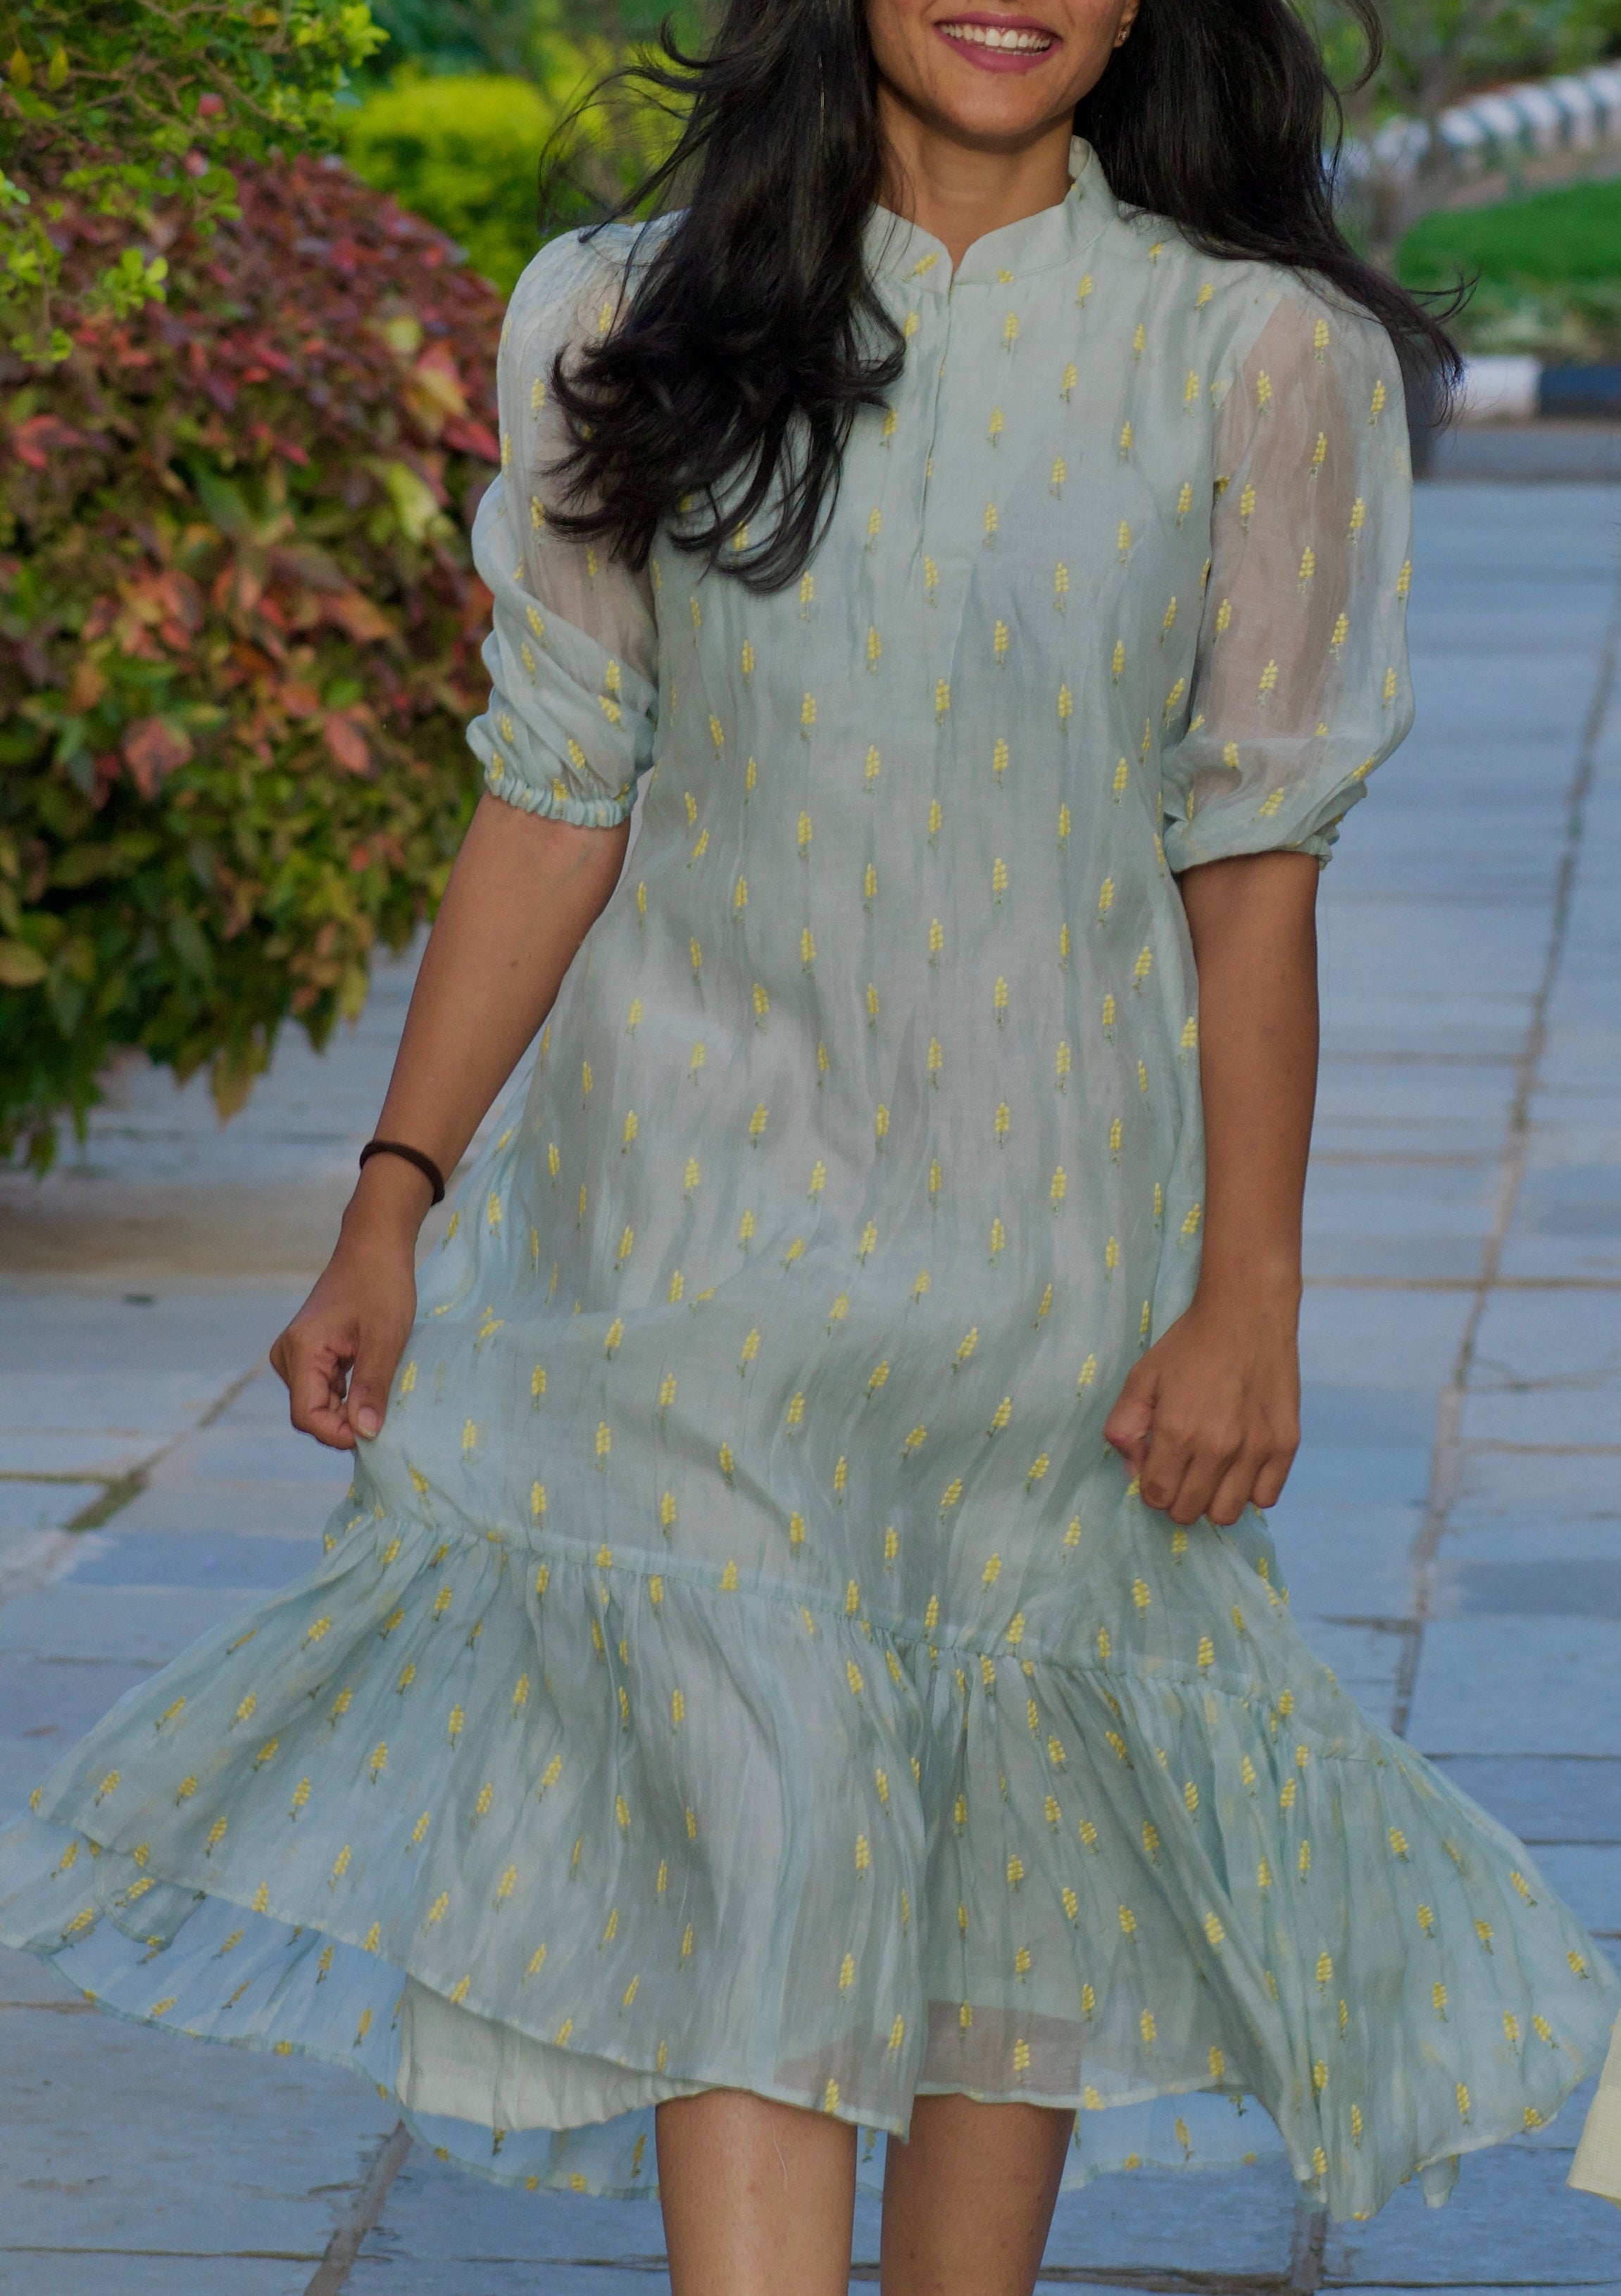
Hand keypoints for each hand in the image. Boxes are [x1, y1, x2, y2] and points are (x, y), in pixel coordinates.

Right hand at [270, 1162, 424, 1449]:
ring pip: (318, 1404)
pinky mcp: (308, 1354)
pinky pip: (323, 1390)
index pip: (308, 1416)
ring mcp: (295, 1355)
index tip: (377, 1431)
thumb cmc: (382, 1285)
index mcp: (301, 1350)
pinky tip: (373, 1385)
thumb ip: (373, 1386)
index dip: (340, 1433)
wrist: (374, 1247)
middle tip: (386, 1411)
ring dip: (349, 1409)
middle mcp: (288, 1356)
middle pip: (311, 1413)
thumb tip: (366, 1433)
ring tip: (382, 1392)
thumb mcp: (385, 1338)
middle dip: (346, 1422)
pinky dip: (348, 1396)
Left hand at [1102, 1288, 1300, 1528]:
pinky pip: (1265, 1498)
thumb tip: (1134, 1473)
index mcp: (1177, 1431)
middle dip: (1178, 1499)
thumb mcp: (1141, 1379)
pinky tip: (1240, 1465)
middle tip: (1182, 1471)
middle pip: (1190, 1511)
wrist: (1246, 1314)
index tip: (1158, 1471)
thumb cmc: (1189, 1346)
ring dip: (1213, 1500)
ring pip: (1227, 1514)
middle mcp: (1218, 1446)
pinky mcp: (1286, 1445)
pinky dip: (1249, 1490)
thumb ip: (1125, 1428)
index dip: (1152, 1489)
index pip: (1157, 1497)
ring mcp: (1257, 1448)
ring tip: (1211, 1472)